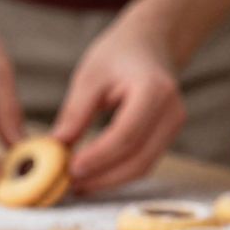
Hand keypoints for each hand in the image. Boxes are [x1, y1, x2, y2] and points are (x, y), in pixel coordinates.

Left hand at [53, 19, 185, 192]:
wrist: (150, 44)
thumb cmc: (119, 54)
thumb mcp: (90, 76)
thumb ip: (76, 112)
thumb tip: (56, 148)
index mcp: (154, 90)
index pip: (126, 135)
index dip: (98, 157)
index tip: (69, 169)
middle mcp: (171, 112)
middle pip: (138, 159)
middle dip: (102, 177)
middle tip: (69, 184)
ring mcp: (174, 127)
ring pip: (142, 167)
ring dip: (109, 181)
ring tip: (77, 184)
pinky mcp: (167, 137)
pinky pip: (143, 163)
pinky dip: (117, 173)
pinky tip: (93, 175)